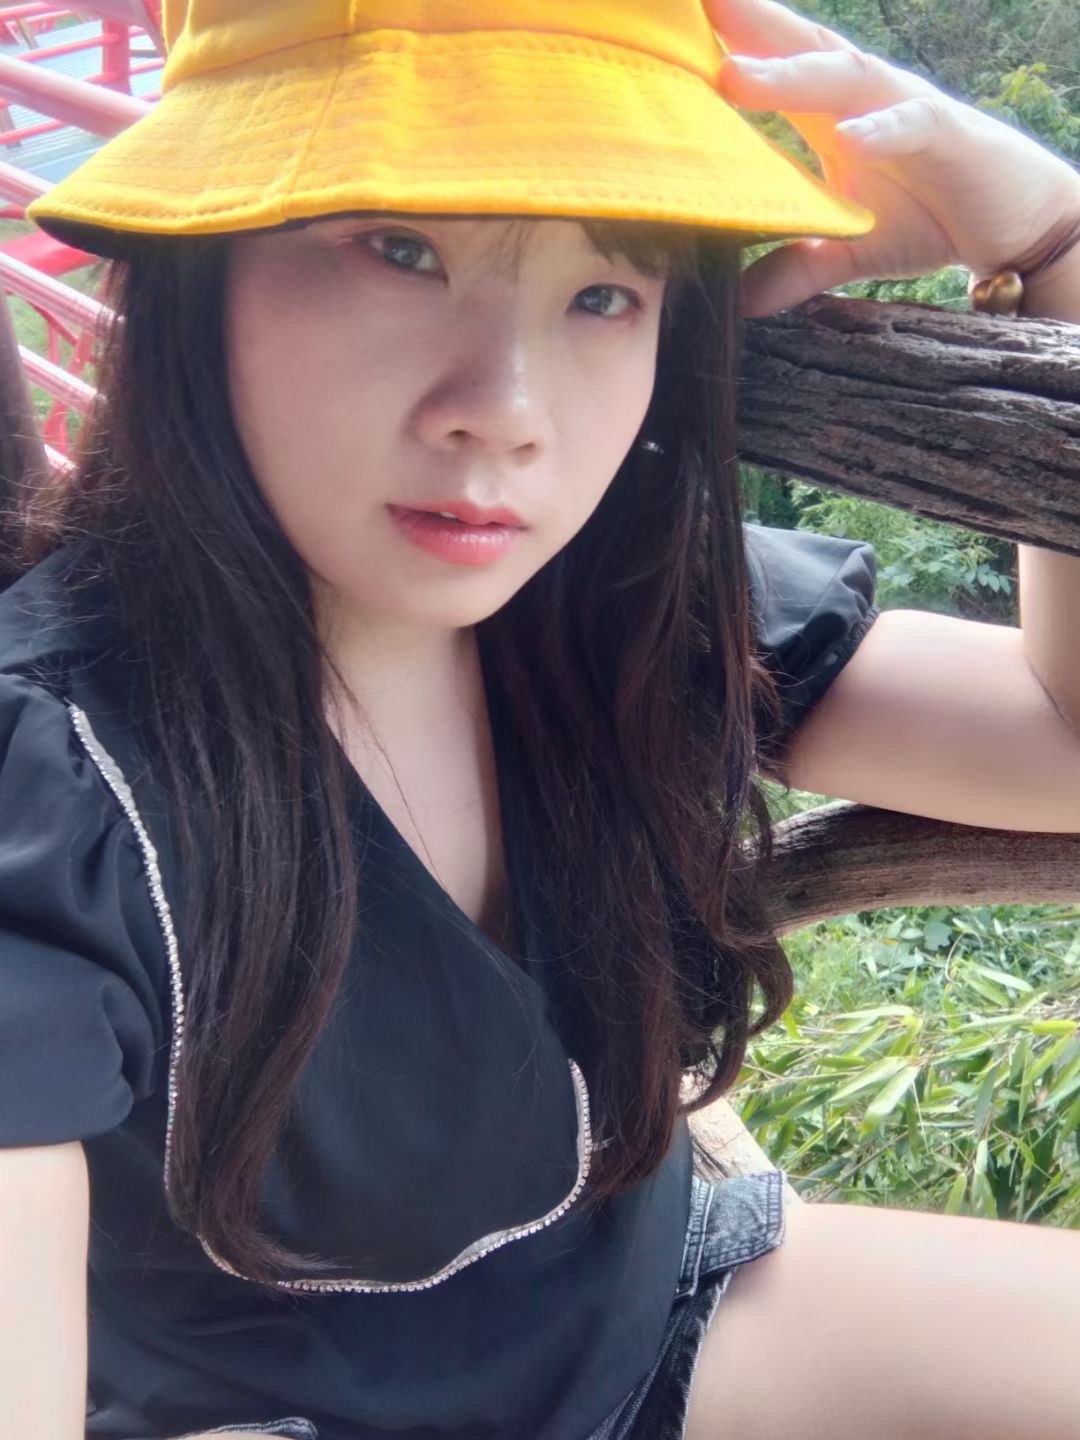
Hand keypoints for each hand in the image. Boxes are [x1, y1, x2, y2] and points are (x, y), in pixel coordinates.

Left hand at [706, 0, 1079, 315]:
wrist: (1012, 223)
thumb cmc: (927, 219)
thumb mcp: (846, 254)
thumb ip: (793, 269)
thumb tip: (739, 303)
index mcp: (829, 115)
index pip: (768, 67)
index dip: (720, 46)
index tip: (662, 36)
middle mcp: (859, 99)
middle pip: (794, 48)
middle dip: (742, 24)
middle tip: (688, 8)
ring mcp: (902, 109)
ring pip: (842, 78)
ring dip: (788, 73)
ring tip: (735, 74)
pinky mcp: (946, 135)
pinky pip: (911, 124)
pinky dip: (881, 128)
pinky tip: (852, 135)